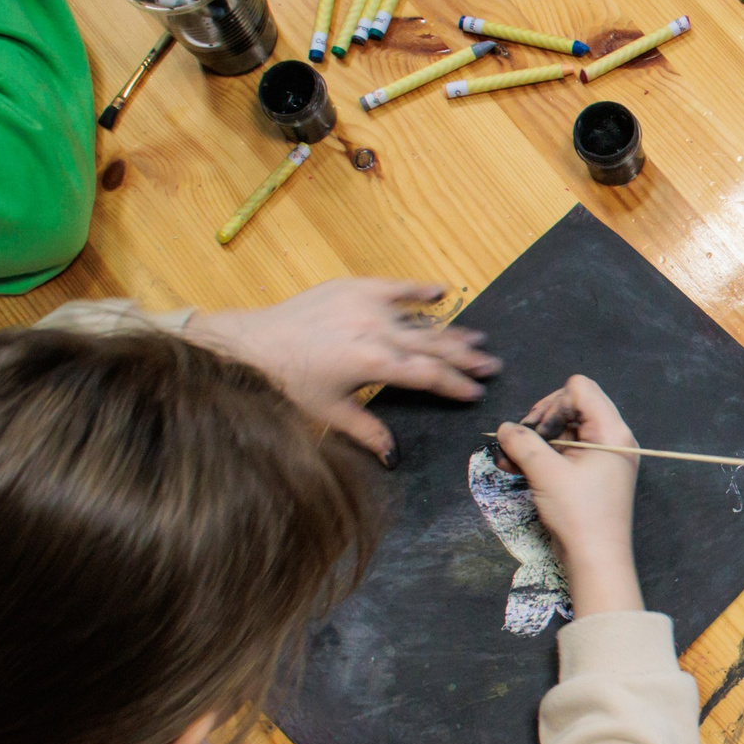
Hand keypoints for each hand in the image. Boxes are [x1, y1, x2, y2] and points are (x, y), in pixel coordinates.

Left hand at [184, 278, 500, 461]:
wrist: (253, 343)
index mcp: (375, 363)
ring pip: (420, 319)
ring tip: (476, 338)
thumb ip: (367, 431)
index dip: (455, 384)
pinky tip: (443, 291)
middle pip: (433, 346)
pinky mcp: (355, 287)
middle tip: (490, 364)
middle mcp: (377, 331)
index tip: (475, 391)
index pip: (428, 374)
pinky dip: (419, 290)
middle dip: (465, 357)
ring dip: (450, 329)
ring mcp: (367, 305)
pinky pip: (396, 287)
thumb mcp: (329, 412)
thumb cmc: (290, 381)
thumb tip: (393, 457)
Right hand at [494, 377, 642, 616]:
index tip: (539, 430)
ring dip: (532, 442)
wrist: (595, 560)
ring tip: (507, 460)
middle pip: (568, 407)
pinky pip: (561, 453)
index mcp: (612, 431)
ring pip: (560, 431)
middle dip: (539, 423)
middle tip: (519, 445)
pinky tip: (512, 467)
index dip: (552, 403)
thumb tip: (504, 428)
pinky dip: (539, 457)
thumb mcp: (546, 472)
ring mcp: (600, 458)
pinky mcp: (588, 475)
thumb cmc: (579, 514)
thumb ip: (523, 442)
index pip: (579, 389)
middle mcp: (610, 439)